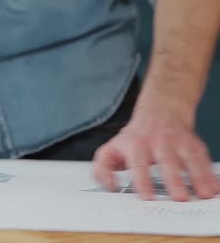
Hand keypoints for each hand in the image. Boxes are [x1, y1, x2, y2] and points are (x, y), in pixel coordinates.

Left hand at [93, 103, 219, 201]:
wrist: (159, 113)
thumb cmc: (133, 139)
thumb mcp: (111, 150)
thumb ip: (102, 169)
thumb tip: (110, 187)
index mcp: (135, 145)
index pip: (138, 163)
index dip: (142, 180)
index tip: (147, 196)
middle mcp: (157, 142)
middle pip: (167, 161)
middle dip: (174, 180)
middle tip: (180, 198)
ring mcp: (178, 142)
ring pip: (189, 158)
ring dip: (198, 176)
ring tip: (204, 194)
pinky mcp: (193, 144)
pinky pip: (203, 158)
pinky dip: (210, 173)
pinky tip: (215, 188)